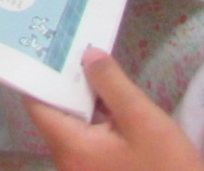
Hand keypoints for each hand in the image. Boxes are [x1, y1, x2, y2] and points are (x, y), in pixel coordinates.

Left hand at [26, 48, 203, 170]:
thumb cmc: (166, 169)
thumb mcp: (142, 120)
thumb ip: (112, 84)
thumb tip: (87, 55)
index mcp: (69, 147)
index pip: (37, 104)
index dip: (42, 73)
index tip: (52, 46)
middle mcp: (66, 162)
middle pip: (54, 113)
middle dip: (68, 83)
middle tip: (76, 47)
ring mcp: (80, 170)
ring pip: (72, 126)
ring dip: (84, 101)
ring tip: (93, 65)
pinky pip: (86, 140)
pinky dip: (95, 120)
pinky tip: (110, 100)